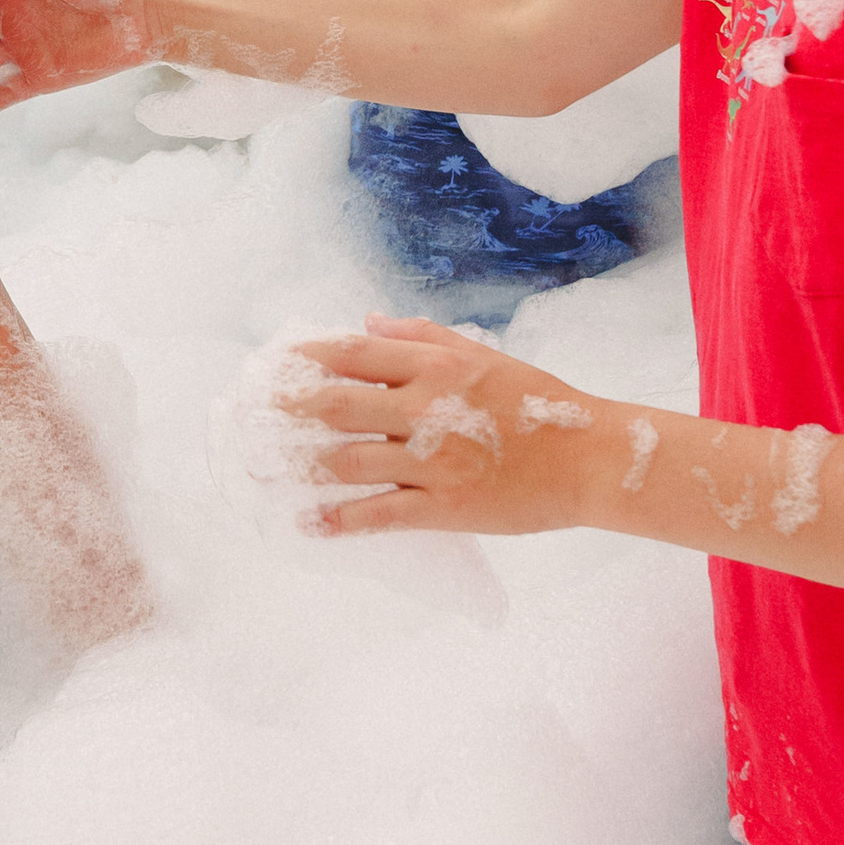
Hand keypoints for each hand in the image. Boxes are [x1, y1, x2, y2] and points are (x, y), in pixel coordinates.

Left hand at [285, 315, 614, 537]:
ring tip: (267, 468)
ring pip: (349, 462)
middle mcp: (429, 408)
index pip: (354, 353)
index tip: (273, 362)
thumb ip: (421, 336)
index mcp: (437, 365)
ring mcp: (434, 461)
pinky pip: (380, 514)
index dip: (306, 357)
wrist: (591, 460)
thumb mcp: (482, 354)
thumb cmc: (537, 404)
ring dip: (302, 465)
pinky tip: (311, 522)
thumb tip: (366, 321)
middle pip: (338, 405)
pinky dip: (340, 520)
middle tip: (252, 413)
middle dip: (288, 408)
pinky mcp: (445, 507)